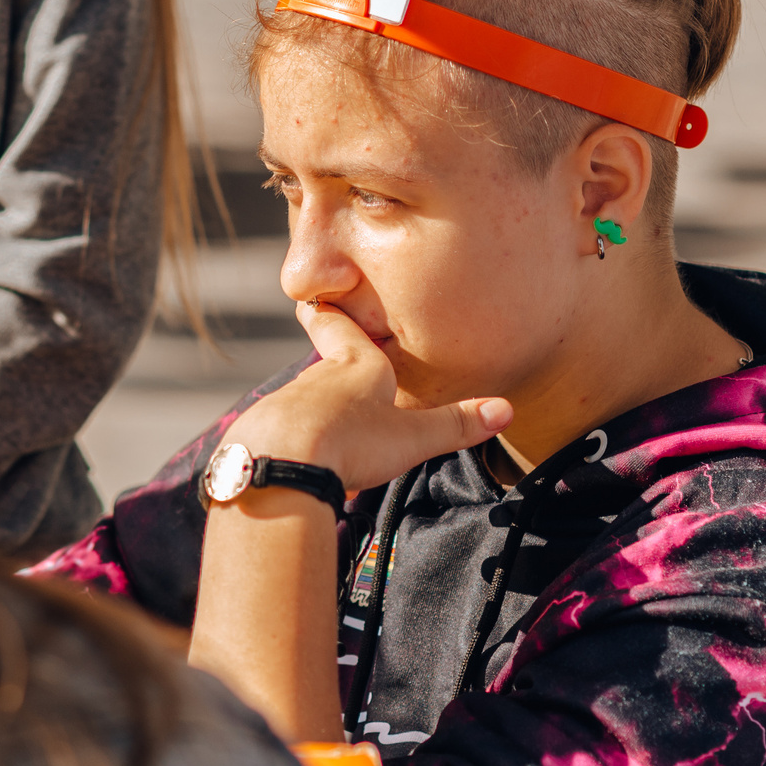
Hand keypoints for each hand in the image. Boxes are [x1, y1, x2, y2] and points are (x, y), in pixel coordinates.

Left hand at [220, 301, 511, 497]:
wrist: (280, 464)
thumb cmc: (352, 441)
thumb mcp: (412, 436)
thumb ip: (455, 425)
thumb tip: (505, 410)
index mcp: (356, 366)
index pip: (338, 327)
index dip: (328, 313)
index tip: (314, 300)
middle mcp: (316, 378)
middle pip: (321, 368)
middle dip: (329, 370)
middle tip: (333, 366)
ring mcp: (284, 405)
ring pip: (301, 405)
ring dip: (314, 416)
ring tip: (328, 435)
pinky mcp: (260, 436)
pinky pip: (280, 438)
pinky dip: (292, 447)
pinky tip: (301, 466)